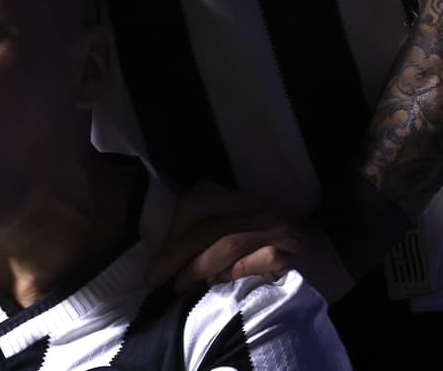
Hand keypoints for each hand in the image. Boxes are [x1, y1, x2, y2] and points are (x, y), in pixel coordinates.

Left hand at [145, 182, 353, 301]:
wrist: (330, 262)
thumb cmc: (274, 251)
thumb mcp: (240, 230)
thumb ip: (211, 228)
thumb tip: (168, 250)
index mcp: (241, 200)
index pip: (197, 202)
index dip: (171, 232)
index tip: (155, 262)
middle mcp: (260, 209)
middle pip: (208, 224)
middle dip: (176, 253)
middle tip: (158, 278)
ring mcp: (280, 230)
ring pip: (229, 240)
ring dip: (198, 266)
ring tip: (179, 286)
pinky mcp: (295, 255)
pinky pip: (259, 259)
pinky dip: (234, 273)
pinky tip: (220, 285)